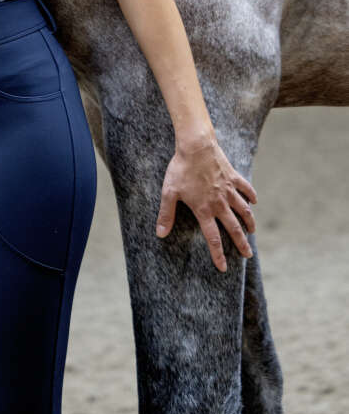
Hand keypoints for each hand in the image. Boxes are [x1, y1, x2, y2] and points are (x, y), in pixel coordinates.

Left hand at [155, 130, 257, 270]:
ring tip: (252, 231)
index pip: (212, 238)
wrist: (196, 146)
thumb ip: (166, 214)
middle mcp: (220, 203)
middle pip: (233, 228)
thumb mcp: (169, 192)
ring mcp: (228, 190)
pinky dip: (251, 195)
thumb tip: (160, 234)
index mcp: (204, 210)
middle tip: (248, 255)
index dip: (218, 254)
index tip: (224, 267)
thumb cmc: (181, 169)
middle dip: (241, 243)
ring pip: (243, 210)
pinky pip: (246, 188)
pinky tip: (254, 201)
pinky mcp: (233, 177)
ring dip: (249, 222)